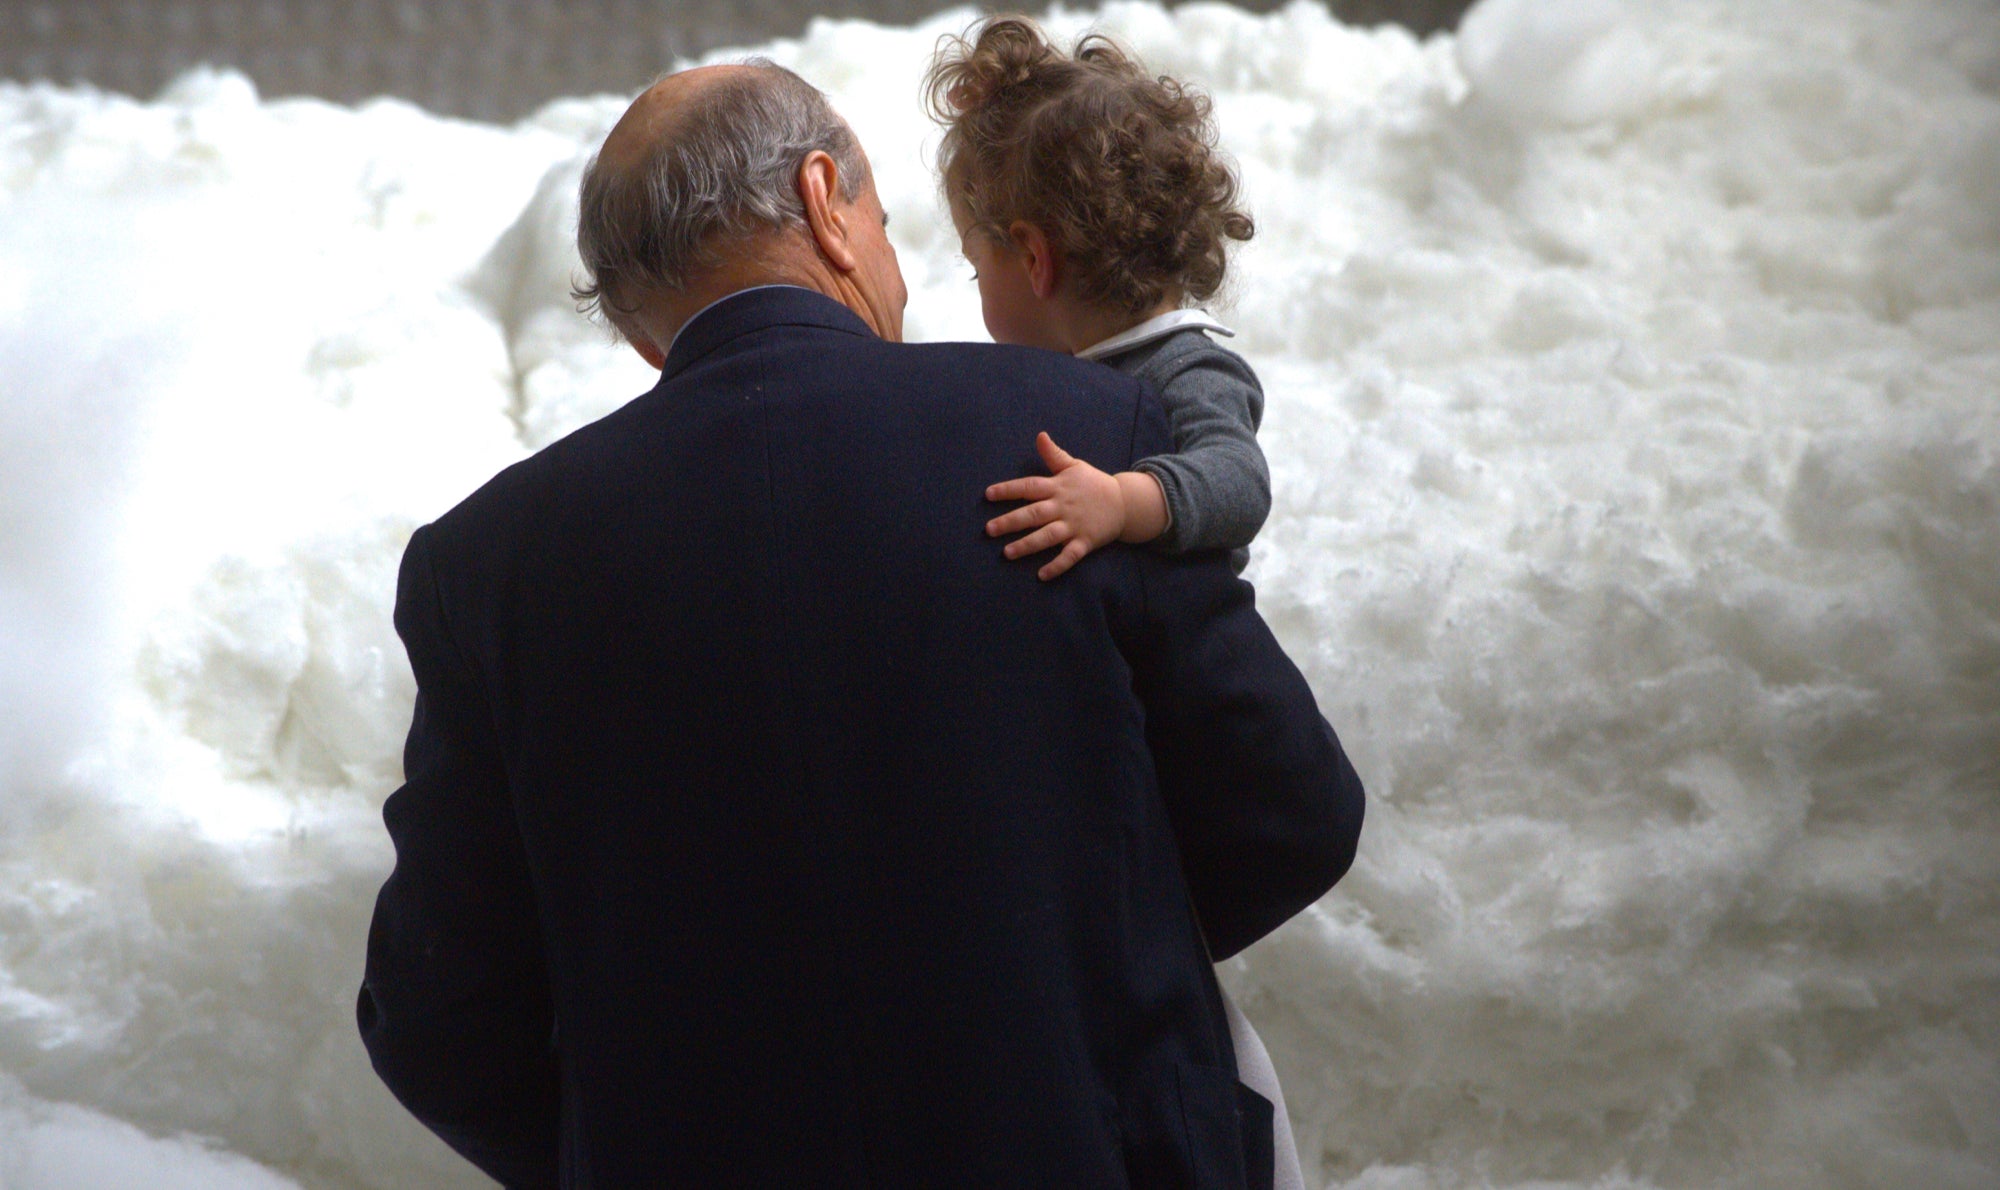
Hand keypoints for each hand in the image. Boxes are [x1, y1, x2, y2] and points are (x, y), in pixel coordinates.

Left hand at [984, 432, 1124, 580]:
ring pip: (1047, 536)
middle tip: (990, 530)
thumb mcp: (1074, 466)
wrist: (1125, 502)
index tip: (988, 495)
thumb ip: (1054, 454)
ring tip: (1007, 553)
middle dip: (1011, 522)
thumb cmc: (1094, 484)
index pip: (1029, 487)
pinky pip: (1069, 556)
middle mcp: (1063, 507)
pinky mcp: (1085, 542)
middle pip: (1034, 514)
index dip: (1009, 490)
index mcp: (1058, 487)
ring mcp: (1074, 526)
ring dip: (1027, 545)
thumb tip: (1040, 435)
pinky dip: (1057, 566)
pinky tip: (1041, 575)